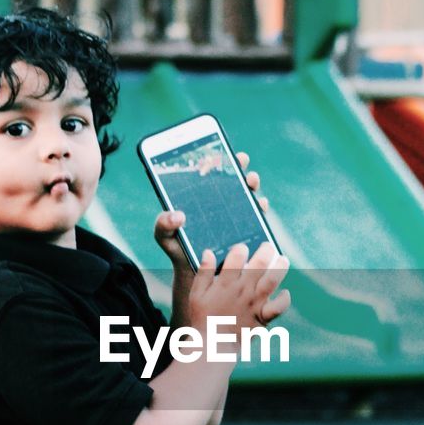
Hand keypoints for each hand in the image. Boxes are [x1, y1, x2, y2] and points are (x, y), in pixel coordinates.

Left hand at [152, 147, 270, 269]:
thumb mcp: (165, 237)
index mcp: (200, 197)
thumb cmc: (178, 249)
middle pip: (232, 179)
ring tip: (251, 181)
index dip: (216, 160)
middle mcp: (220, 202)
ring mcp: (235, 215)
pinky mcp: (246, 230)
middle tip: (240, 160)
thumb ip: (163, 225)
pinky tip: (260, 204)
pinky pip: (257, 216)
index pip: (210, 173)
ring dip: (252, 185)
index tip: (219, 152)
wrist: (194, 272)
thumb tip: (177, 216)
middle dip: (238, 166)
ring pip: (248, 195)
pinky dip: (260, 208)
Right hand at [189, 240, 290, 339]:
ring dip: (280, 267)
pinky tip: (284, 292)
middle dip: (266, 250)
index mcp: (225, 283)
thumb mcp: (196, 294)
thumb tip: (209, 252)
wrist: (213, 346)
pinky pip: (279, 307)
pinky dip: (285, 299)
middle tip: (267, 246)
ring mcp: (254, 304)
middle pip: (260, 263)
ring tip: (282, 260)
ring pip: (273, 280)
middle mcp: (242, 291)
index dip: (241, 248)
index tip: (241, 248)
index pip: (237, 257)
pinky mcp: (263, 317)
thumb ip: (203, 272)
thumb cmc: (203, 318)